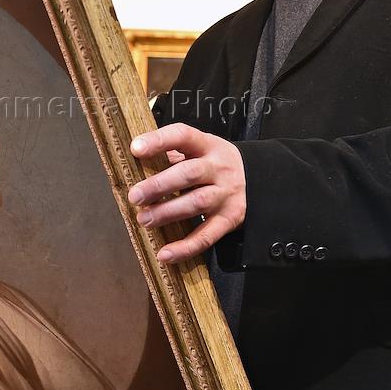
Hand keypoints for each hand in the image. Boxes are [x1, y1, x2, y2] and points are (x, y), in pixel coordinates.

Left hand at [127, 123, 246, 262]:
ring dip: (167, 213)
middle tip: (135, 196)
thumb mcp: (198, 150)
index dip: (159, 141)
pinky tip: (165, 253)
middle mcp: (219, 168)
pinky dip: (185, 247)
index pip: (183, 136)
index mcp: (207, 145)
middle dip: (159, 185)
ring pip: (197, 203)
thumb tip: (133, 168)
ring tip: (144, 219)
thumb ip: (170, 156)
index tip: (135, 149)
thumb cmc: (213, 164)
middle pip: (189, 173)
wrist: (257, 179)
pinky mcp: (230, 219)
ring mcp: (226, 194)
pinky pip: (207, 236)